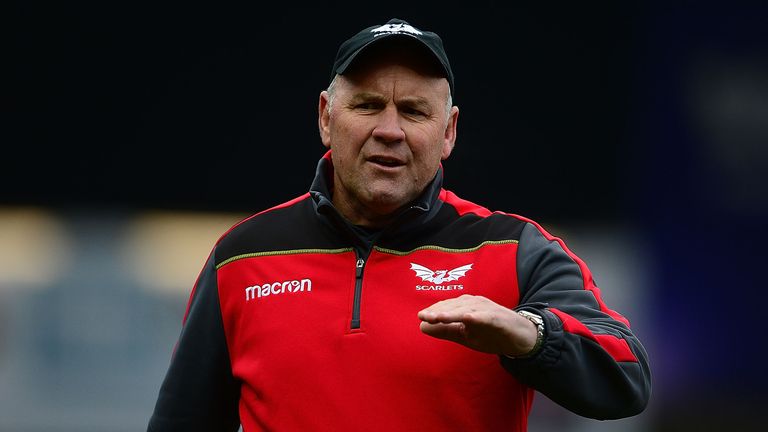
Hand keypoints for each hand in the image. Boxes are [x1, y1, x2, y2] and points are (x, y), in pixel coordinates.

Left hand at [417, 294, 537, 355]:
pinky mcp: (498, 318)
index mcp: (466, 306)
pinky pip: (485, 317)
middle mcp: (475, 303)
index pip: (447, 307)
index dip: (434, 311)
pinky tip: (467, 319)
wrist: (520, 338)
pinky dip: (476, 317)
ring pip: (466, 310)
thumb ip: (445, 330)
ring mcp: (487, 309)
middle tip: (423, 316)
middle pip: (454, 306)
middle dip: (438, 311)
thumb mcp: (465, 335)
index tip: (420, 316)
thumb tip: (422, 327)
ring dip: (451, 313)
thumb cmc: (491, 334)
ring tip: (437, 317)